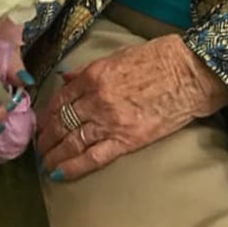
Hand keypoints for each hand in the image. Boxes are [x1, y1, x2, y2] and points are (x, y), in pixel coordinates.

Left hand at [36, 34, 227, 180]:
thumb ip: (89, 68)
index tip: (43, 121)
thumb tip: (67, 77)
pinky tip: (60, 172)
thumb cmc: (158, 57)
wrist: (189, 73)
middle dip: (47, 135)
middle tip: (39, 145)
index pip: (61, 97)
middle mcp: (96, 99)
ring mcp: (110, 121)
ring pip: (72, 141)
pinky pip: (94, 157)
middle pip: (62, 121)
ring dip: (55, 153)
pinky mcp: (127, 140)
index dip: (48, 112)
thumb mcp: (118, 54)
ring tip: (46, 161)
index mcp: (94, 75)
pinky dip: (74, 166)